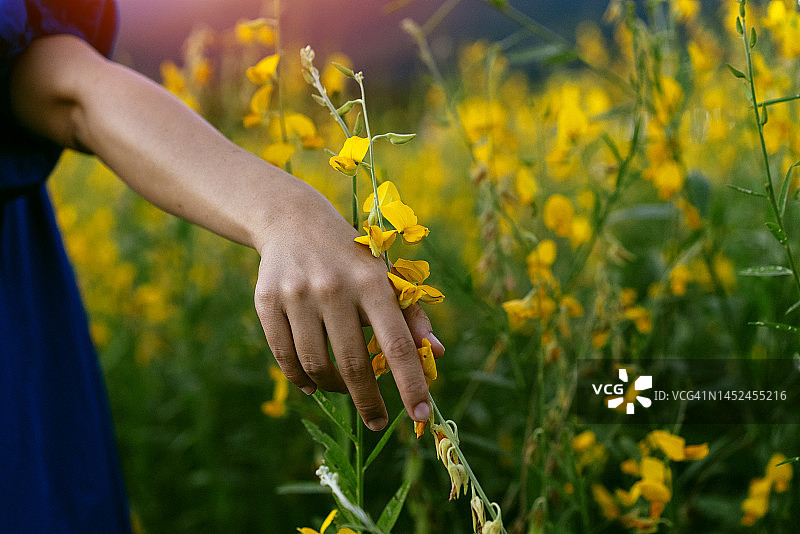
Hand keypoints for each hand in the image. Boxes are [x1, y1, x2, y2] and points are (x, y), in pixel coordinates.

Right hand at [253, 178, 443, 430]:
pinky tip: (312, 385)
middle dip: (369, 403)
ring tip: (344, 391)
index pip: (397, 344)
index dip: (411, 384)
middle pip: (353, 365)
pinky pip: (284, 356)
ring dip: (333, 389)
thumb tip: (437, 352)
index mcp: (372, 283)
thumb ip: (411, 314)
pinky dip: (300, 378)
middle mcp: (334, 288)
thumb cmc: (351, 258)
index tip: (422, 415)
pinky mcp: (267, 301)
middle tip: (379, 422)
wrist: (293, 221)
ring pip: (316, 365)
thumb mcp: (384, 276)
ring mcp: (297, 295)